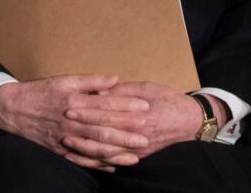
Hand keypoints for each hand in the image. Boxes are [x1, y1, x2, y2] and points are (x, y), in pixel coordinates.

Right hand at [0, 74, 148, 171]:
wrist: (13, 108)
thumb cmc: (42, 91)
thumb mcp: (66, 80)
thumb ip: (91, 81)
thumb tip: (115, 79)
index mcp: (75, 102)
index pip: (106, 105)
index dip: (127, 106)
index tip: (145, 107)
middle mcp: (71, 122)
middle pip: (103, 129)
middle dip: (126, 134)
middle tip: (146, 135)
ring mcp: (65, 138)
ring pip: (94, 148)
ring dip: (115, 153)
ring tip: (135, 156)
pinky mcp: (60, 150)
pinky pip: (81, 160)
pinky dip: (96, 165)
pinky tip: (112, 167)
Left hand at [63, 82, 220, 162]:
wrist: (189, 121)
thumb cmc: (168, 99)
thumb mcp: (147, 88)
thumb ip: (123, 91)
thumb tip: (100, 92)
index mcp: (139, 114)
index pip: (107, 114)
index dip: (87, 111)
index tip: (70, 107)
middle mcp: (137, 134)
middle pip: (103, 133)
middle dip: (81, 129)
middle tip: (62, 124)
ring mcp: (137, 148)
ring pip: (106, 152)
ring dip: (84, 148)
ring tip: (67, 143)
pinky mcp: (138, 157)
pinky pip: (114, 162)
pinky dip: (97, 162)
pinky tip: (83, 159)